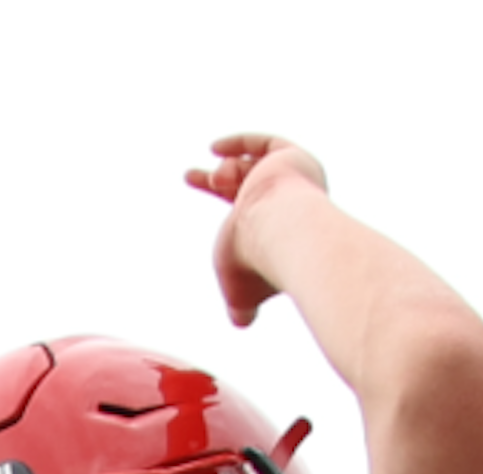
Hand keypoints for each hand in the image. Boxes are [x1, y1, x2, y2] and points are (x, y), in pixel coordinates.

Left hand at [185, 130, 328, 326]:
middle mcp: (289, 202)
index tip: (197, 192)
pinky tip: (213, 149)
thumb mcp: (241, 293)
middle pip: (248, 185)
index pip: (248, 211)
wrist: (280, 236)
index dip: (222, 202)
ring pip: (250, 168)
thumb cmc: (257, 267)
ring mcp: (293, 180)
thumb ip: (241, 305)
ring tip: (217, 180)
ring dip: (224, 175)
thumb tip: (242, 322)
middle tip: (189, 176)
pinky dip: (238, 144)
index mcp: (278, 230)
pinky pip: (264, 143)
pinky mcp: (292, 159)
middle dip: (216, 181)